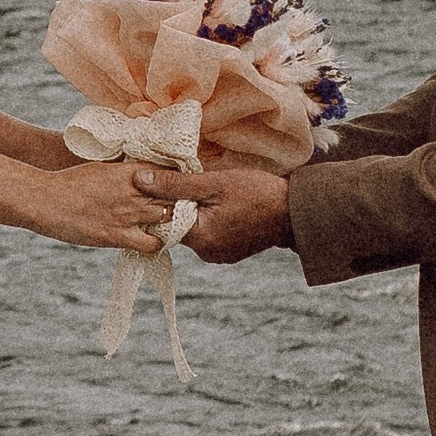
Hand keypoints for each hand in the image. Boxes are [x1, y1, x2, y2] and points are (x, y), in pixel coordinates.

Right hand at [35, 160, 183, 255]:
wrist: (44, 199)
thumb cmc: (69, 182)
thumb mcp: (100, 167)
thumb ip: (123, 171)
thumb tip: (138, 172)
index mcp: (128, 171)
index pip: (168, 171)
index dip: (177, 179)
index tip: (181, 185)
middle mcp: (133, 190)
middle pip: (173, 194)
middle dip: (179, 199)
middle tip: (182, 206)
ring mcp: (127, 214)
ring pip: (168, 217)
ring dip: (170, 221)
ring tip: (169, 224)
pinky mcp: (118, 235)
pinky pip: (152, 243)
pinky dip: (157, 243)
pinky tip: (153, 241)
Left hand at [136, 159, 290, 264]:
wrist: (296, 212)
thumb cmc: (257, 194)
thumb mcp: (214, 183)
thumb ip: (175, 184)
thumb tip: (139, 180)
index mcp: (199, 238)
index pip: (162, 222)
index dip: (161, 201)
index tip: (168, 183)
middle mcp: (206, 253)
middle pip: (178, 226)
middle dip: (181, 204)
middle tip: (195, 183)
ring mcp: (219, 255)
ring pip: (195, 229)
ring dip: (198, 211)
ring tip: (213, 193)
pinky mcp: (231, 252)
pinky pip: (211, 234)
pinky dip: (212, 219)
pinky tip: (224, 205)